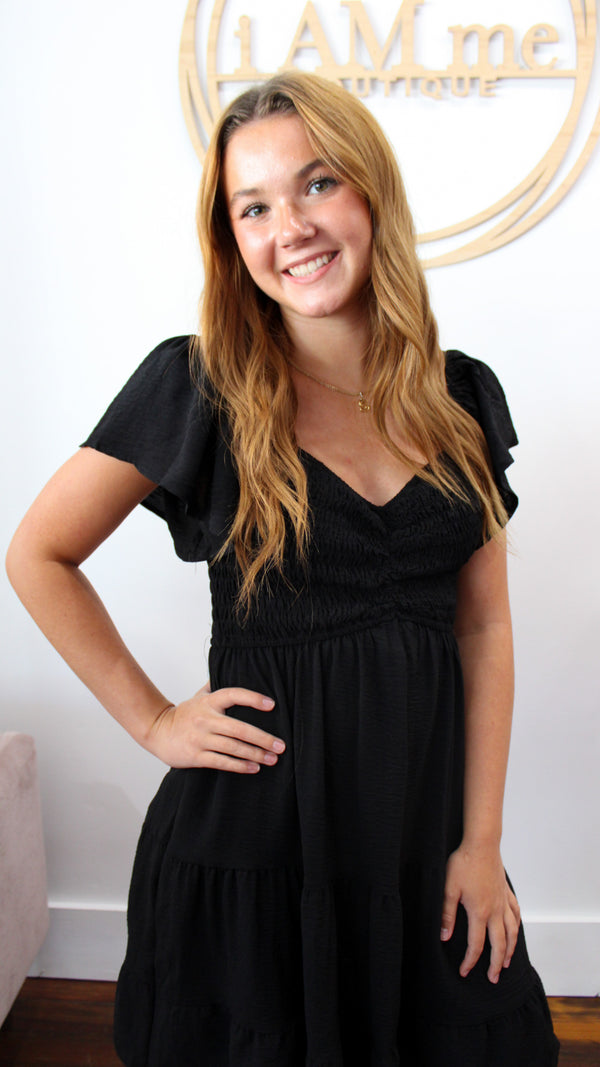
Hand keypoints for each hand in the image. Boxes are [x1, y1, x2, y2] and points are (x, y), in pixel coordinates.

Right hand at [145, 683, 285, 771]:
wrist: (157, 732)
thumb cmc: (183, 714)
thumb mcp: (198, 696)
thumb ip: (214, 686)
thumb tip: (230, 666)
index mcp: (208, 702)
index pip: (233, 695)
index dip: (253, 698)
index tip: (272, 704)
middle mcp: (205, 719)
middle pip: (239, 728)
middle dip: (263, 738)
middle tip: (281, 746)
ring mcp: (200, 738)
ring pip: (233, 747)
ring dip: (255, 754)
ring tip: (272, 759)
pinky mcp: (196, 756)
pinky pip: (222, 762)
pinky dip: (240, 766)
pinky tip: (254, 768)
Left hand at [440, 841, 520, 983]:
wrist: (481, 844)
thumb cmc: (463, 864)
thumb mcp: (449, 888)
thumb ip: (447, 914)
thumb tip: (444, 936)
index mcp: (480, 912)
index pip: (476, 944)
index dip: (470, 961)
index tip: (465, 972)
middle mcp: (495, 911)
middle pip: (499, 944)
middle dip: (496, 964)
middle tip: (493, 978)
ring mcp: (503, 901)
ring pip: (512, 932)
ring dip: (510, 950)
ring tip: (507, 963)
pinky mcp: (506, 892)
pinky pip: (516, 913)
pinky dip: (516, 926)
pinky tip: (515, 931)